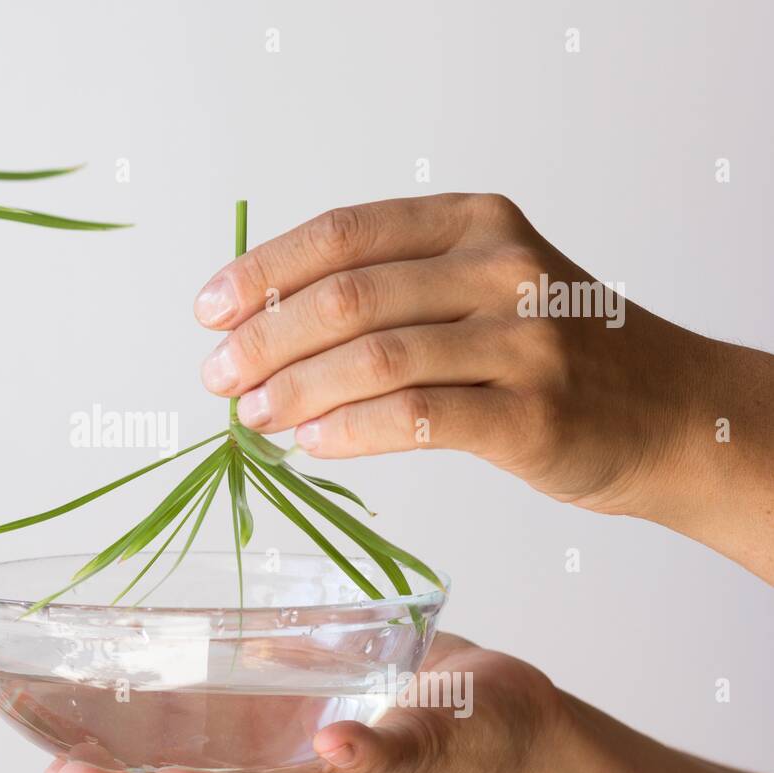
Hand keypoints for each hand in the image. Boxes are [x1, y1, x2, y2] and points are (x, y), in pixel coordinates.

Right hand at [40, 633, 560, 772]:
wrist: (505, 720)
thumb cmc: (398, 698)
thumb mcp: (312, 672)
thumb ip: (257, 658)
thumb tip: (183, 614)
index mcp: (270, 769)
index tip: (54, 771)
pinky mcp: (422, 754)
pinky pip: (388, 761)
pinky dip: (357, 755)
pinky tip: (330, 739)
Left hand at [192, 195, 773, 548]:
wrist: (669, 409)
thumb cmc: (550, 352)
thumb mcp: (478, 288)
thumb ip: (389, 295)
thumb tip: (263, 332)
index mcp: (472, 222)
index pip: (343, 233)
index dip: (263, 271)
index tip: (209, 311)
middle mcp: (499, 267)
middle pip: (347, 296)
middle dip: (263, 339)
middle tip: (216, 376)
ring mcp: (522, 339)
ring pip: (373, 358)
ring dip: (294, 390)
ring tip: (252, 417)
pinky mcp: (532, 413)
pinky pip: (414, 418)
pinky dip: (348, 432)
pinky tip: (311, 443)